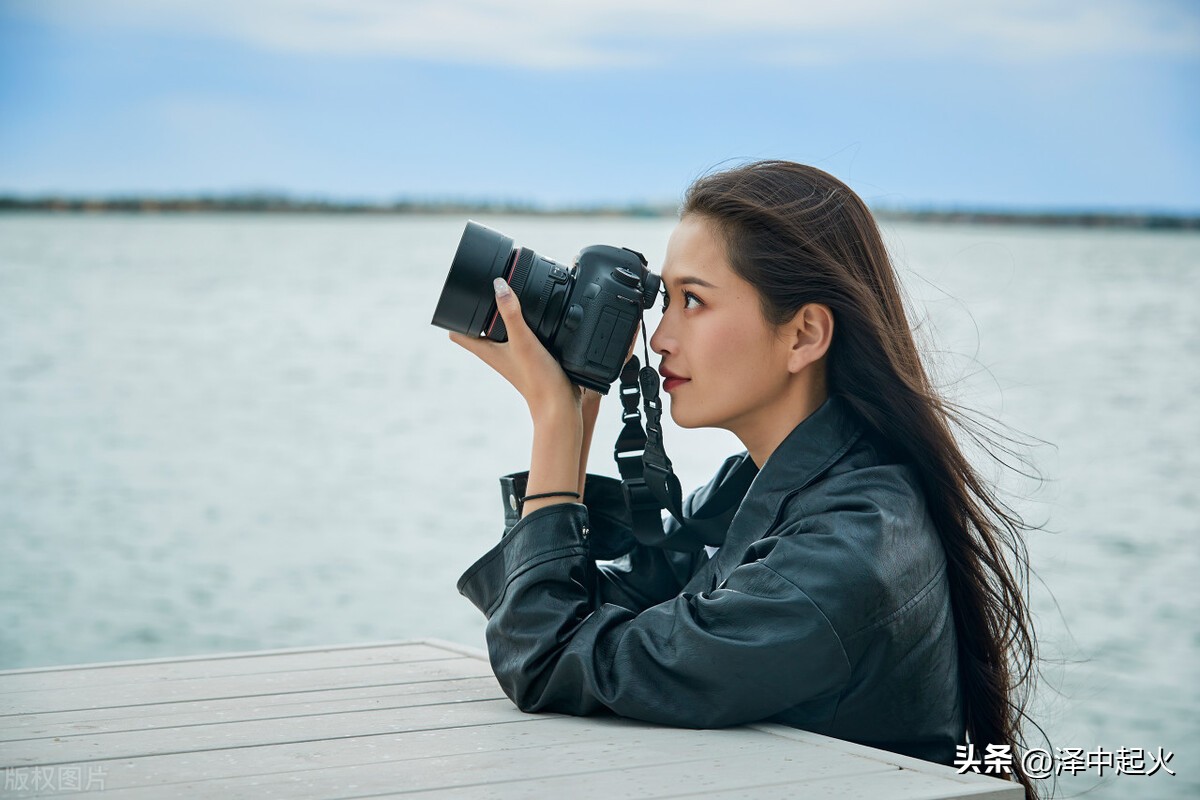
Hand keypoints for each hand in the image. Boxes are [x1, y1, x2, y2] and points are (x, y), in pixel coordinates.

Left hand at [449, 278, 581, 423]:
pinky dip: (523, 323)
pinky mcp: (527, 356)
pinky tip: (537, 315)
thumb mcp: (523, 341)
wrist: (559, 404)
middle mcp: (495, 352)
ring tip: (512, 295)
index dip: (453, 314)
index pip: (457, 333)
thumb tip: (499, 285)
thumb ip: (511, 313)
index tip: (459, 295)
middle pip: (479, 328)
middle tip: (489, 288)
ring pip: (499, 331)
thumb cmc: (537, 379)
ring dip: (503, 315)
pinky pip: (519, 335)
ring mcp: (511, 355)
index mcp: (486, 350)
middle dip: (481, 308)